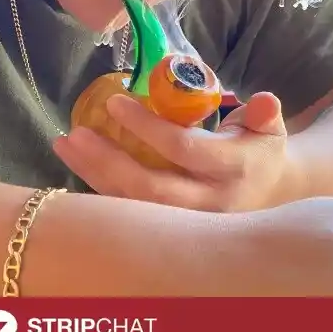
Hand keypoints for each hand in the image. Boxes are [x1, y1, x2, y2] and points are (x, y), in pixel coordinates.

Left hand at [54, 90, 295, 210]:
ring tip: (63, 144)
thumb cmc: (260, 153)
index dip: (148, 126)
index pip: (183, 149)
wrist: (269, 198)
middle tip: (76, 133)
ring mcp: (185, 222)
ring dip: (93, 176)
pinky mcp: (167, 230)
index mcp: (230, 170)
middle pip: (150, 189)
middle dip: (109, 161)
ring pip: (133, 206)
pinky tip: (75, 165)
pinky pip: (129, 212)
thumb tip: (266, 101)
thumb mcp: (269, 131)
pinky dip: (99, 189)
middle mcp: (206, 203)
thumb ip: (265, 116)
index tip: (115, 102)